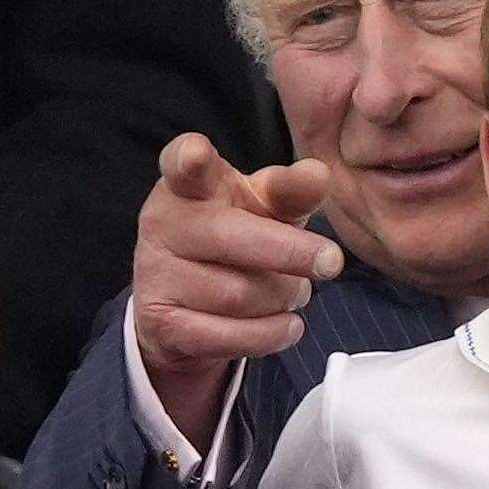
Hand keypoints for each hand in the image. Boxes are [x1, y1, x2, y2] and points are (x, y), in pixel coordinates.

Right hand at [132, 133, 342, 445]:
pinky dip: (269, 334)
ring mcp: (156, 273)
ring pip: (239, 294)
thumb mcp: (267, 207)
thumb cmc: (239, 234)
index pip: (182, 163)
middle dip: (289, 251)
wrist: (188, 301)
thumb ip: (291, 190)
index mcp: (189, 185)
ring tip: (294, 292)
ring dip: (283, 297)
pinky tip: (289, 326)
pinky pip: (227, 336)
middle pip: (231, 236)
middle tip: (332, 262)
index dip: (189, 157)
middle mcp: (163, 223)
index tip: (196, 152)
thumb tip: (319, 174)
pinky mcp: (160, 322)